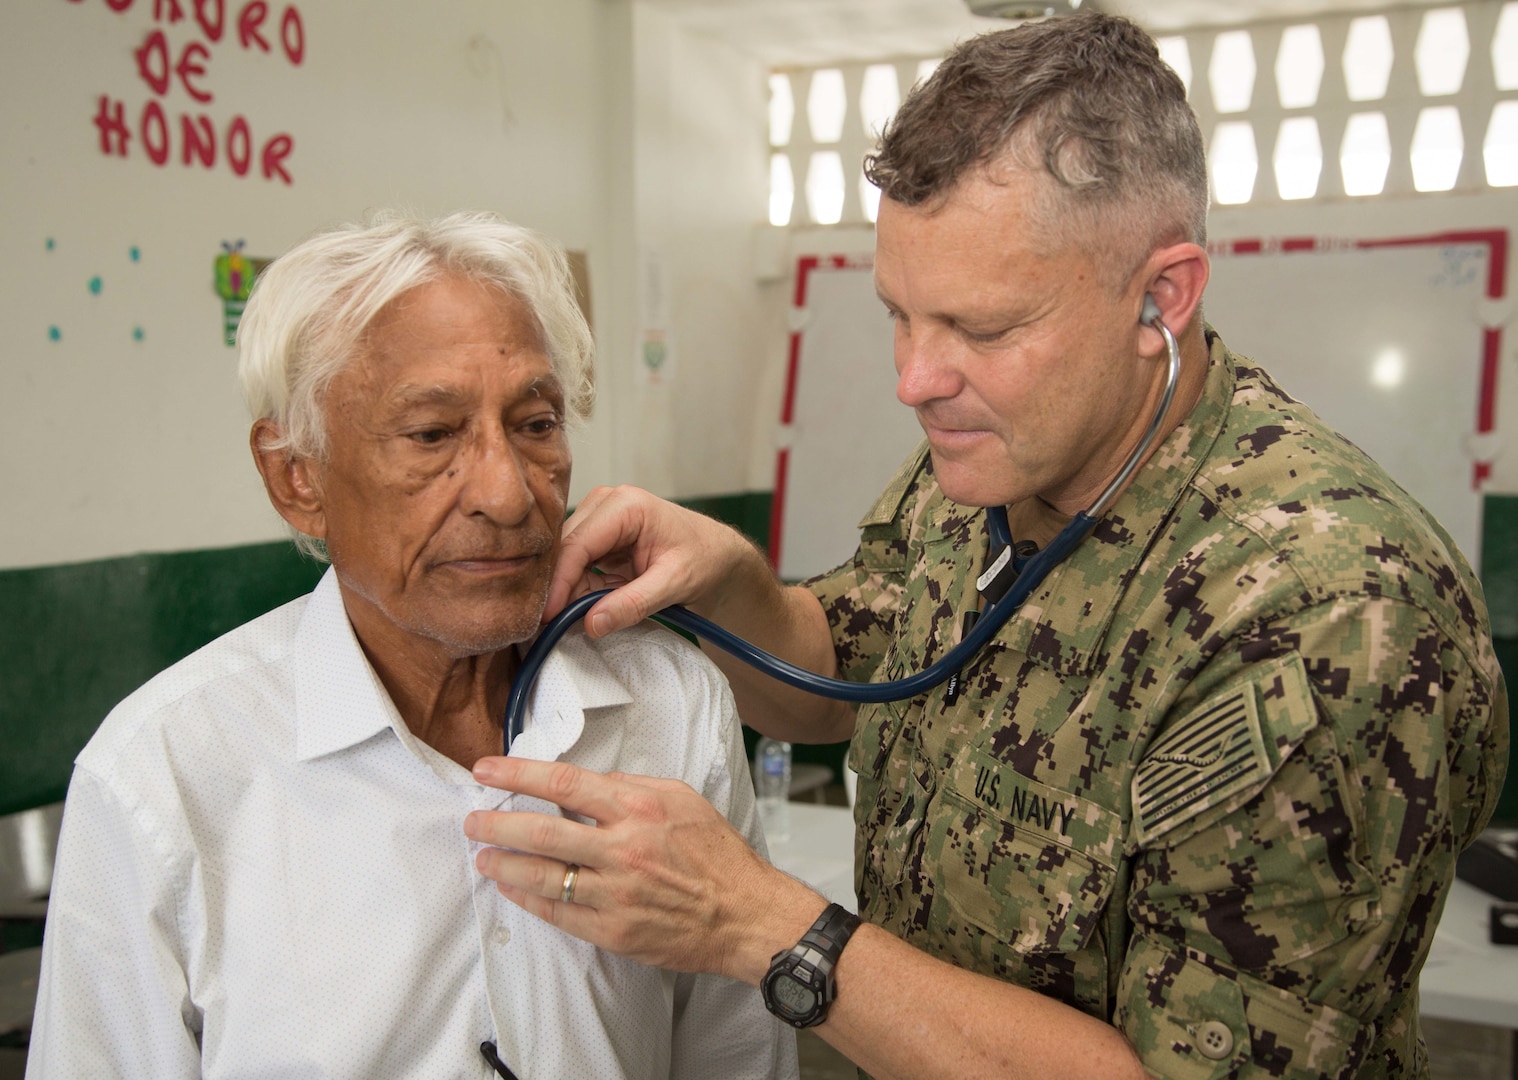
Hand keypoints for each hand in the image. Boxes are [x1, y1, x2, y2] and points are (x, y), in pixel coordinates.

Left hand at [464, 755, 824, 982]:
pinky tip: (512, 887)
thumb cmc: (716, 854)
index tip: (487, 769)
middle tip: (472, 819)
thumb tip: (585, 783)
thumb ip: (631, 787)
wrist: (745, 914)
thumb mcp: (682, 799)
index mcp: (639, 808)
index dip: (518, 773)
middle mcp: (624, 849)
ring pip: (544, 876)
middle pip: (542, 831)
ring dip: (504, 863)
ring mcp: (617, 894)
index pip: (564, 783)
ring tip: (483, 855)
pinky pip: (559, 913)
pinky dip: (528, 899)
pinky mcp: (614, 931)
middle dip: (497, 823)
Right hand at [544, 485, 762, 637]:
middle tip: (555, 625)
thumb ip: (633, 604)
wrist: (717, 554)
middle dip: (560, 588)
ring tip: (580, 618)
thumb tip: (592, 623)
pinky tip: (591, 606)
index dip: (559, 581)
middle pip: (565, 549)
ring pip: (566, 558)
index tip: (549, 615)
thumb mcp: (674, 584)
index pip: (578, 544)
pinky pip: (576, 564)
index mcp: (626, 505)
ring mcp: (599, 517)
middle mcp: (606, 503)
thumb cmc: (704, 560)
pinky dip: (579, 588)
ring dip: (570, 590)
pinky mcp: (598, 535)